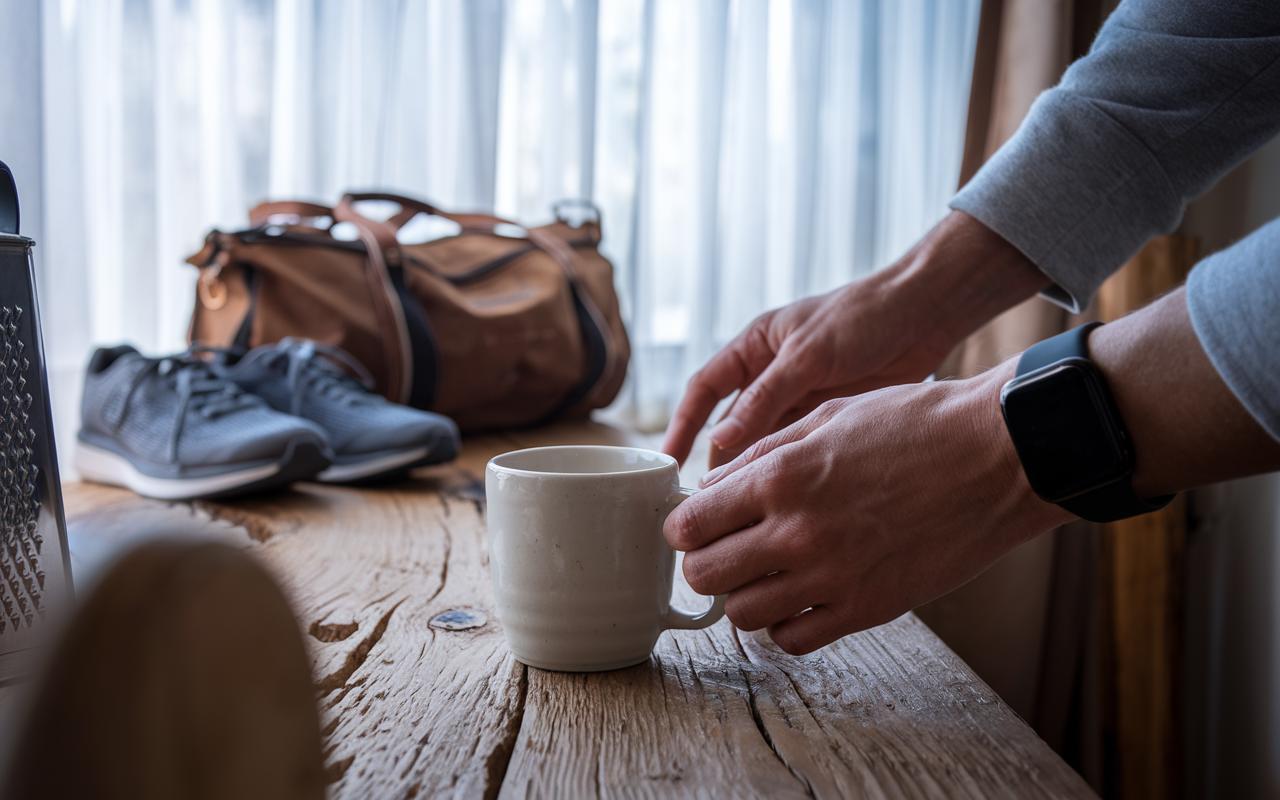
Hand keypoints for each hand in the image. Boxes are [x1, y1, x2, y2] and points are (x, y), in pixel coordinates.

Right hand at [661, 211, 1048, 464]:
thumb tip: (721, 442)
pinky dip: (785, 473)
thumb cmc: (863, 317)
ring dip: (751, 472)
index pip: (704, 389)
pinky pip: (795, 450)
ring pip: (763, 443)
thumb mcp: (809, 355)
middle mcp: (770, 375)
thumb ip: (766, 398)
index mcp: (755, 348)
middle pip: (731, 424)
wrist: (925, 315)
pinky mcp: (827, 418)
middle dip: (716, 460)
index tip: (667, 459)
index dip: (683, 423)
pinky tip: (780, 500)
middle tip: (703, 499)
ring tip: (738, 509)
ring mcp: (799, 399)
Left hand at [663, 363, 1068, 654]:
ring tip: (761, 576)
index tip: (692, 527)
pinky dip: (786, 624)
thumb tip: (714, 486)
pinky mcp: (867, 609)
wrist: (996, 456)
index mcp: (779, 476)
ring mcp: (831, 576)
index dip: (683, 528)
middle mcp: (796, 531)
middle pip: (703, 575)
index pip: (690, 523)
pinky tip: (799, 599)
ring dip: (741, 597)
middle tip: (720, 553)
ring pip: (741, 615)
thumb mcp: (827, 416)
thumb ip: (763, 454)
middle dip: (701, 565)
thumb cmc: (914, 424)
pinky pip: (794, 639)